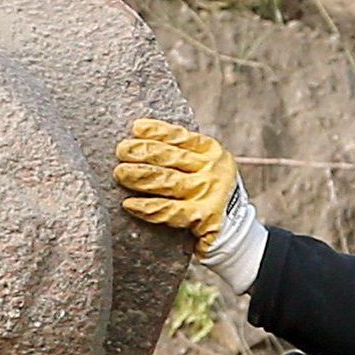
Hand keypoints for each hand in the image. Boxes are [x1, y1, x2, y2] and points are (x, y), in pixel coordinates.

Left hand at [114, 118, 266, 291]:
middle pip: (172, 158)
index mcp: (212, 152)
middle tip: (122, 150)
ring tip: (120, 173)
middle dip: (144, 152)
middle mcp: (213, 170)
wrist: (234, 226)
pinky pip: (169, 211)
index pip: (182, 138)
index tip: (136, 128)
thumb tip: (138, 139)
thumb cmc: (205, 189)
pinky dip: (147, 207)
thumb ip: (179, 153)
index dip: (158, 132)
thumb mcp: (201, 165)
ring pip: (168, 181)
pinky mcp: (202, 217)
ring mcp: (208, 193)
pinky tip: (129, 204)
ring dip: (141, 176)